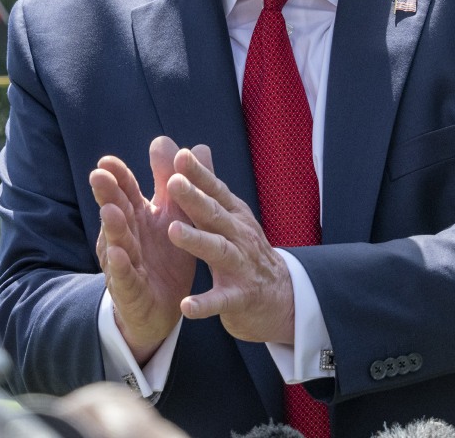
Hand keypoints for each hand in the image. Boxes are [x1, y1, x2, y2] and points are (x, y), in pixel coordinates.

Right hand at [90, 136, 197, 362]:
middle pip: (115, 212)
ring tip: (110, 211)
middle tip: (99, 176)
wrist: (164, 309)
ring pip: (117, 243)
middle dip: (107, 195)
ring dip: (113, 228)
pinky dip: (121, 267)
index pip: (124, 192)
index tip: (107, 161)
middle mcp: (126, 237)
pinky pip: (125, 278)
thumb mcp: (172, 215)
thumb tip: (168, 140)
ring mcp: (125, 264)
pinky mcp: (132, 291)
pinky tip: (118, 255)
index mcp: (137, 217)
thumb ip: (171, 180)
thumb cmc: (164, 255)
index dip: (117, 177)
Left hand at [166, 146, 294, 344]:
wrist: (282, 296)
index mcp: (234, 216)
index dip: (199, 174)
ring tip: (173, 231)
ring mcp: (241, 267)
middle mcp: (239, 236)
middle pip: (215, 215)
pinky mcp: (240, 298)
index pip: (216, 191)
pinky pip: (221, 301)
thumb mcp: (232, 217)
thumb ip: (209, 188)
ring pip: (219, 251)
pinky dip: (205, 303)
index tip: (180, 156)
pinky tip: (186, 306)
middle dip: (195, 198)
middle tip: (172, 182)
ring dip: (197, 240)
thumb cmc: (246, 251)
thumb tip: (192, 149)